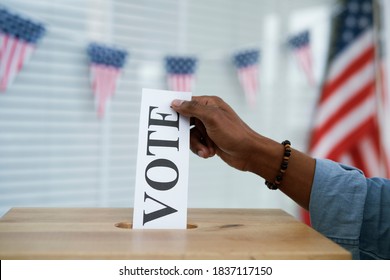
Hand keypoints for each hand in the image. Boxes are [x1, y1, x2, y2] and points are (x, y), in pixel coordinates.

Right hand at [172, 95, 314, 209]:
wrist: (249, 154)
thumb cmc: (234, 134)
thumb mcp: (212, 118)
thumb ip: (193, 109)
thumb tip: (176, 102)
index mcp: (210, 104)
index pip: (187, 102)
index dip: (178, 110)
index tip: (168, 119)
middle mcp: (208, 114)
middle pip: (186, 121)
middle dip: (189, 134)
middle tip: (195, 140)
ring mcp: (209, 128)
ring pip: (190, 135)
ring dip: (197, 145)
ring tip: (207, 150)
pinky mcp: (210, 140)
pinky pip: (196, 144)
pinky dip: (201, 150)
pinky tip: (210, 153)